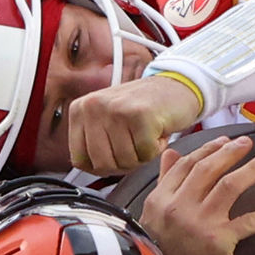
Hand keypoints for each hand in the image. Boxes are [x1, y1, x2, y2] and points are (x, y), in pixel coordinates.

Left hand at [67, 75, 201, 175]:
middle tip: (134, 147)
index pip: (79, 160)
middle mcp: (93, 106)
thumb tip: (82, 167)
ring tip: (145, 134)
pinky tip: (156, 131)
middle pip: (102, 164)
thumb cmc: (141, 108)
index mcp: (79, 109)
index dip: (101, 167)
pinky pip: (145, 154)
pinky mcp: (140, 114)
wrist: (175, 87)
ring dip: (141, 156)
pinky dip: (156, 150)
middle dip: (123, 165)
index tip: (114, 156)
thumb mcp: (104, 120)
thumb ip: (89, 141)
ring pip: (125, 161)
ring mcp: (116, 109)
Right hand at [138, 136, 254, 254]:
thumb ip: (165, 182)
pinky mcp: (218, 242)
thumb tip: (170, 152)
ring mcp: (199, 224)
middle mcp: (178, 207)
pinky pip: (247, 223)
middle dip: (231, 152)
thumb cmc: (164, 252)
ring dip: (252, 170)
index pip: (186, 165)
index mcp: (161, 199)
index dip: (208, 149)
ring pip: (229, 186)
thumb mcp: (155, 214)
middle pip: (208, 170)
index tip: (225, 141)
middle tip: (249, 142)